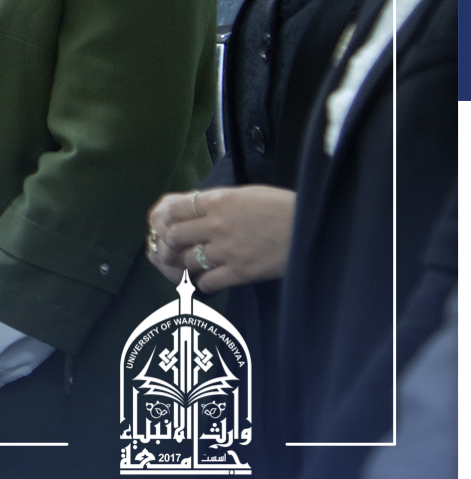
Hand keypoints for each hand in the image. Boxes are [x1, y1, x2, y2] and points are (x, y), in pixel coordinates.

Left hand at [147, 185, 294, 292]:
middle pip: (174, 236)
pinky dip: (205, 284)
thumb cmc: (283, 208)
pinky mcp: (241, 272)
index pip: (174, 208)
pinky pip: (208, 282)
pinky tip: (212, 280)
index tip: (169, 225)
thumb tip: (197, 208)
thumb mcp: (247, 194)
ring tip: (196, 266)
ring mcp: (228, 250)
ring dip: (189, 265)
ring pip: (188, 261)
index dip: (167, 218)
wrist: (311, 228)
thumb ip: (219, 202)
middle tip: (177, 249)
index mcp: (218, 201)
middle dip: (172, 244)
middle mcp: (218, 224)